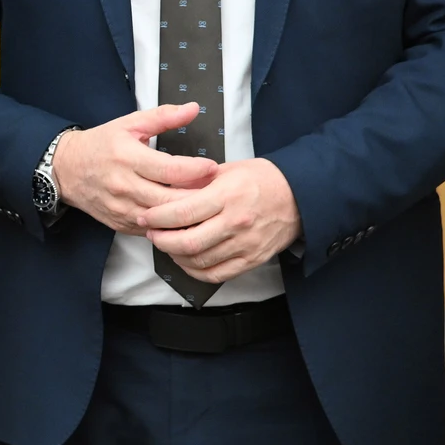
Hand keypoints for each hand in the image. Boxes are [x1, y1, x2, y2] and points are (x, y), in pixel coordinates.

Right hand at [54, 103, 218, 233]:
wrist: (66, 169)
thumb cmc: (100, 145)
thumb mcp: (129, 124)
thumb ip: (163, 117)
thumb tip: (192, 109)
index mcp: (127, 157)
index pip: (171, 170)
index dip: (197, 170)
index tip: (213, 167)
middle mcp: (124, 185)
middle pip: (171, 200)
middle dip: (199, 196)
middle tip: (216, 189)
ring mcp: (122, 208)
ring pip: (164, 219)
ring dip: (187, 214)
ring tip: (204, 204)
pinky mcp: (122, 224)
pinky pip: (154, 230)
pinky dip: (171, 225)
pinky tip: (183, 216)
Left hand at [139, 157, 300, 283]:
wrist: (300, 196)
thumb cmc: (261, 179)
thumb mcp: (225, 170)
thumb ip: (195, 181)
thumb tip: (164, 190)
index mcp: (227, 196)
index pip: (182, 212)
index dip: (156, 218)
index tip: (144, 217)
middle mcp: (235, 222)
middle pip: (187, 242)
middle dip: (161, 240)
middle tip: (151, 233)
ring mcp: (245, 244)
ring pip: (199, 261)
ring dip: (175, 255)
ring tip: (166, 244)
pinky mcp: (252, 260)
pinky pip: (216, 275)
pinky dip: (195, 271)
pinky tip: (185, 260)